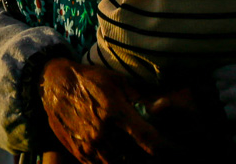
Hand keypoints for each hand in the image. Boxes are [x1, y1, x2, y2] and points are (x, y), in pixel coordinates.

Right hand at [39, 57, 163, 163]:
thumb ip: (140, 98)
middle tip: (163, 156)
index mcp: (115, 111)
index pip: (149, 139)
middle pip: (138, 159)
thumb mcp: (117, 81)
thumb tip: (163, 109)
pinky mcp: (80, 153)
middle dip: (153, 159)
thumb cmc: (90, 80)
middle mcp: (103, 132)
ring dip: (135, 162)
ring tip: (143, 157)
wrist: (52, 85)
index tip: (182, 152)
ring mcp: (90, 146)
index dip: (169, 149)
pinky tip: (123, 158)